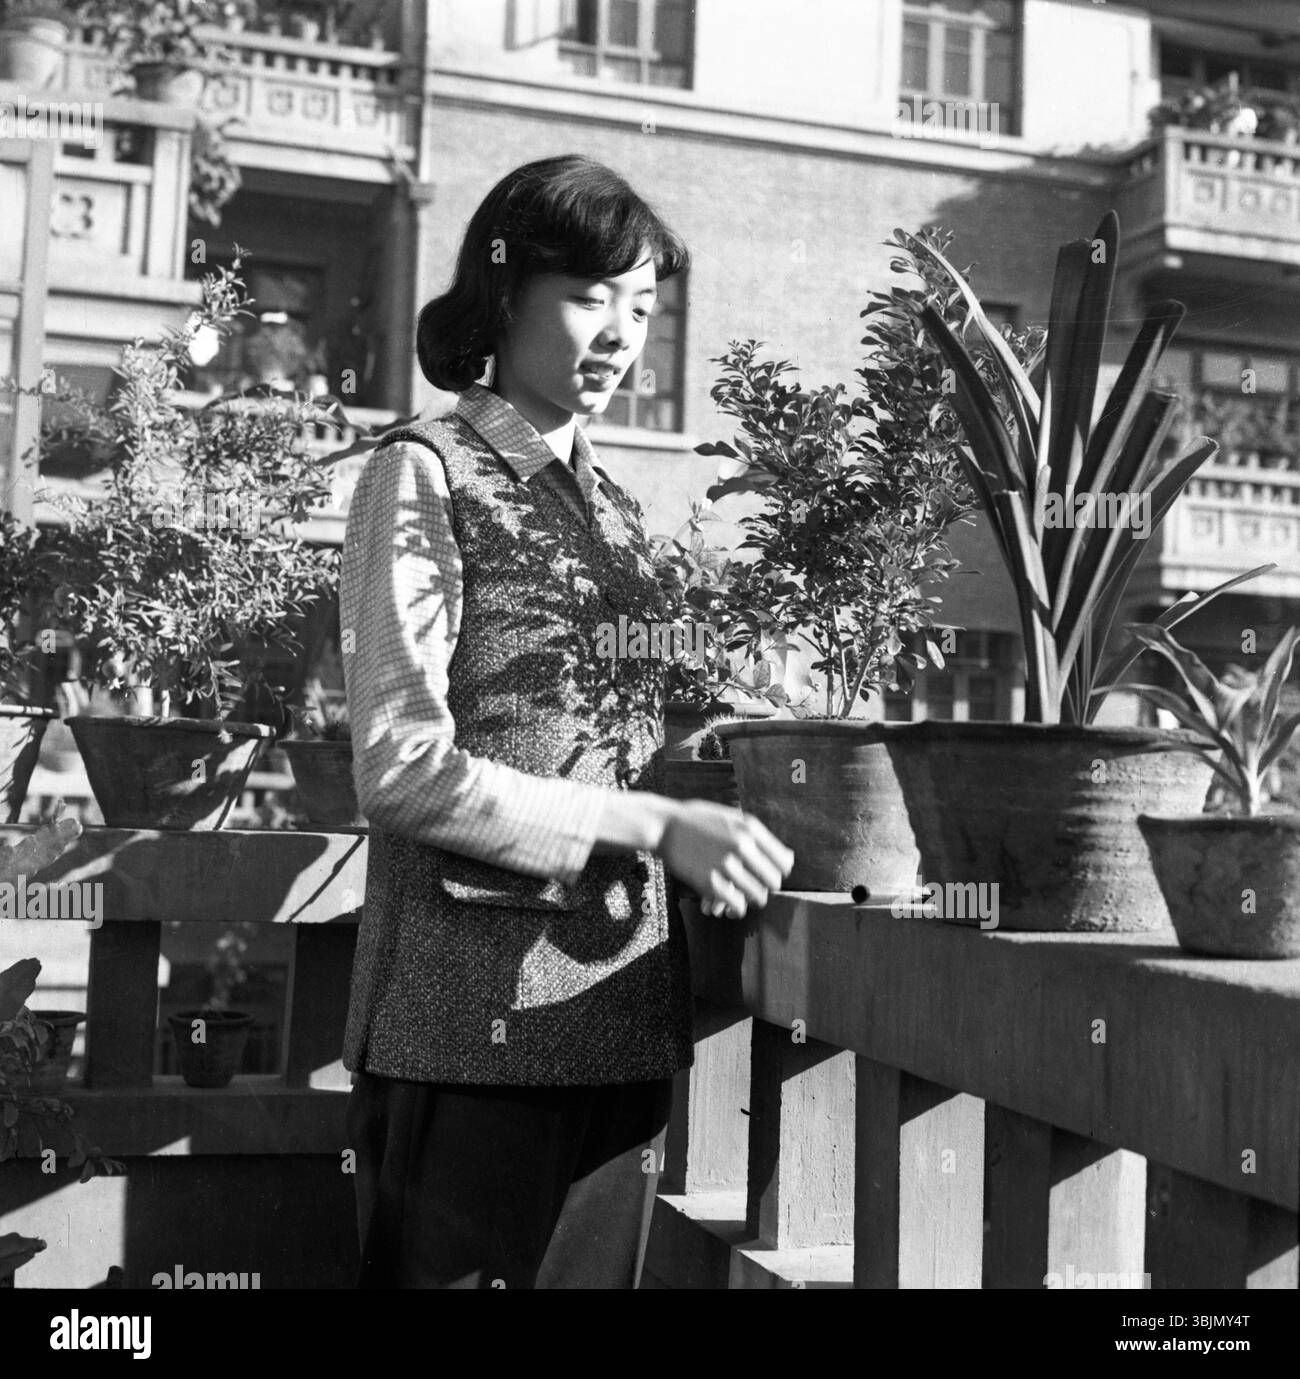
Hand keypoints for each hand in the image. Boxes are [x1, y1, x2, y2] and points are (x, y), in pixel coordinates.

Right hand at [659, 800, 793, 918]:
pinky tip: (728, 903)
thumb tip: (788, 858)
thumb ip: (756, 834)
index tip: (767, 873)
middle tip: (753, 886)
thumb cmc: (697, 820)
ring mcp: (726, 864)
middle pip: (773, 881)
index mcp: (750, 828)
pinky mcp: (710, 882)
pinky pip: (737, 905)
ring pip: (758, 896)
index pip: (784, 861)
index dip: (778, 870)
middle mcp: (742, 845)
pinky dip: (735, 907)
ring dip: (750, 898)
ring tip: (740, 895)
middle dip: (765, 886)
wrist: (663, 826)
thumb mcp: (730, 816)